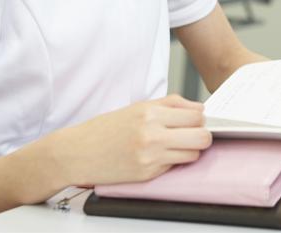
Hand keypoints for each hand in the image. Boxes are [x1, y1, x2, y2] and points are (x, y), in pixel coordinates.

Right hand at [53, 94, 210, 187]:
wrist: (77, 152)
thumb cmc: (106, 129)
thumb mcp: (137, 107)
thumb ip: (168, 105)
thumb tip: (198, 109)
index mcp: (150, 112)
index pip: (196, 114)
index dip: (200, 118)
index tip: (196, 121)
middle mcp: (152, 133)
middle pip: (202, 135)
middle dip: (203, 135)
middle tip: (194, 135)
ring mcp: (151, 155)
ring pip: (193, 154)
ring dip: (190, 150)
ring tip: (176, 146)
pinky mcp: (147, 173)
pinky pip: (175, 166)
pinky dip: (173, 162)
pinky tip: (159, 156)